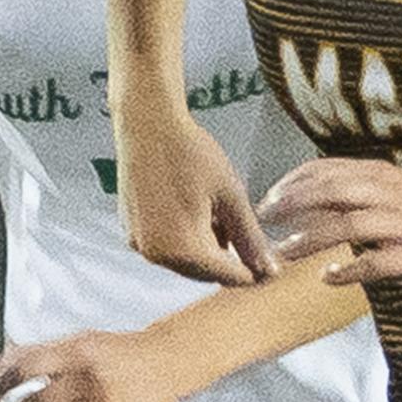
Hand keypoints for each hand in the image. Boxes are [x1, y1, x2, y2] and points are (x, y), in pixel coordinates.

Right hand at [115, 115, 272, 285]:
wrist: (148, 124)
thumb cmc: (191, 153)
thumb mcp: (231, 197)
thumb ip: (250, 239)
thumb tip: (269, 272)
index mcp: (183, 248)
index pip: (229, 277)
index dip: (253, 270)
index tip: (269, 262)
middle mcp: (157, 254)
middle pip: (206, 272)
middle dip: (226, 255)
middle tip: (235, 219)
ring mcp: (140, 244)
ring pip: (186, 262)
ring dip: (205, 246)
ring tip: (212, 207)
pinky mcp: (131, 232)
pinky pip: (166, 248)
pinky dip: (183, 237)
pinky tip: (192, 206)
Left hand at [261, 157, 401, 285]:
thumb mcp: (397, 190)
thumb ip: (359, 189)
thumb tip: (313, 195)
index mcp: (382, 176)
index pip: (328, 169)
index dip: (293, 181)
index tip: (268, 196)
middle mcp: (390, 194)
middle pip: (332, 192)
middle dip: (293, 205)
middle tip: (264, 220)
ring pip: (349, 226)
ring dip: (313, 239)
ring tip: (286, 253)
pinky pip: (377, 263)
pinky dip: (350, 271)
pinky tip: (329, 279)